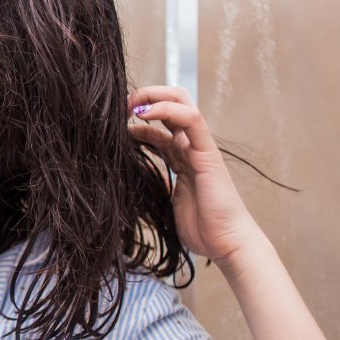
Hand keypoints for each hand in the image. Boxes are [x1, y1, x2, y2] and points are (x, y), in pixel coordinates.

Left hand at [127, 86, 265, 268]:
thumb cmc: (201, 228)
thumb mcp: (166, 201)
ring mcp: (200, 148)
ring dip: (153, 96)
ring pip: (181, 104)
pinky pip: (192, 119)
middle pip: (171, 105)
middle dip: (145, 97)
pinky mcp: (207, 152)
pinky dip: (168, 109)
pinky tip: (145, 113)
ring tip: (129, 103)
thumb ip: (155, 185)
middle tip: (121, 104)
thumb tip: (132, 180)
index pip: (159, 127)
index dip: (136, 120)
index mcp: (181, 158)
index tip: (113, 122)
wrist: (227, 243)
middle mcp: (190, 148)